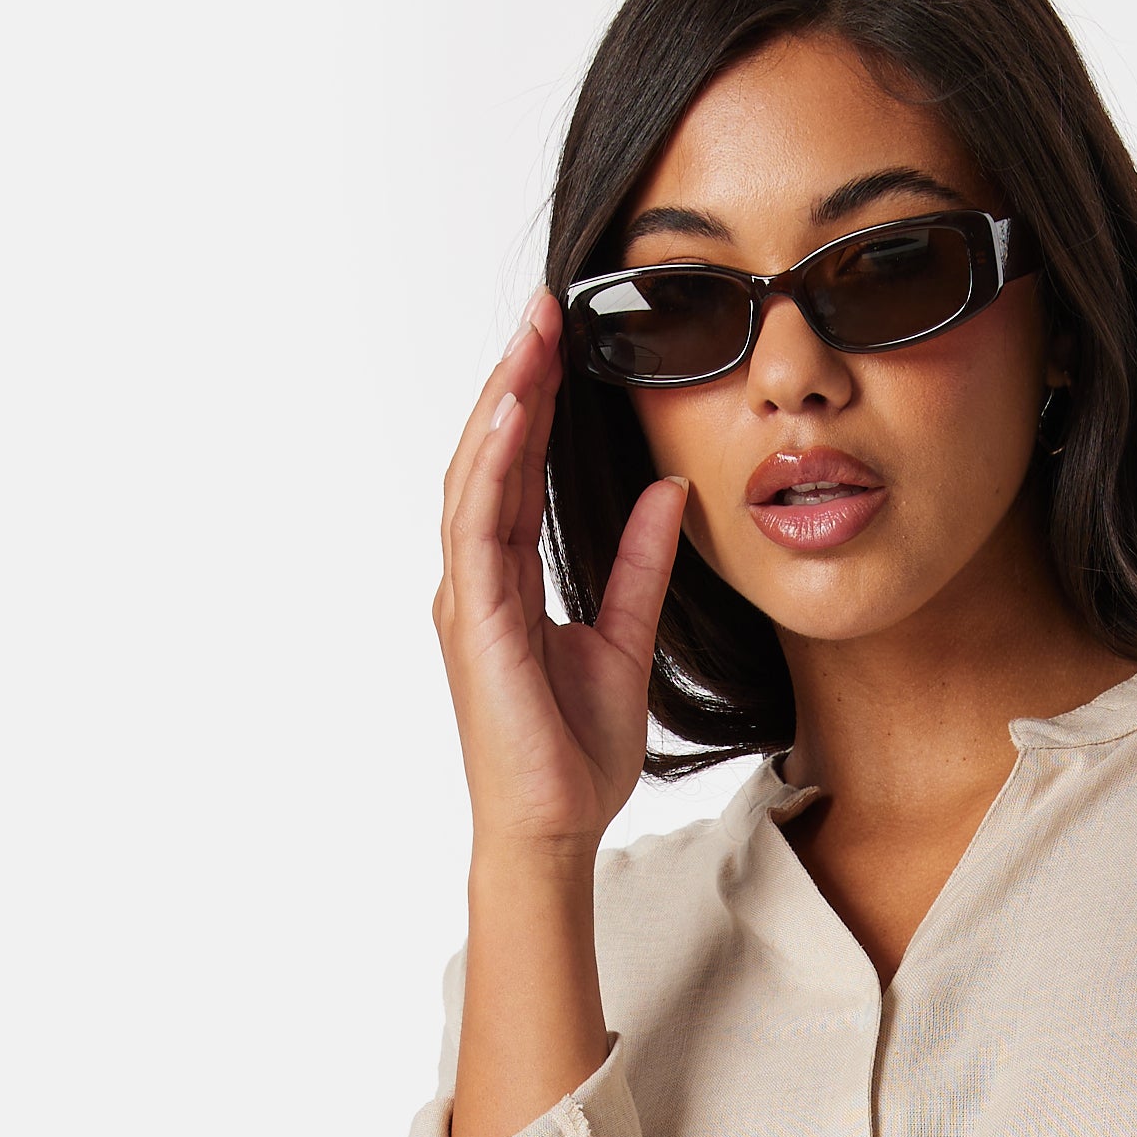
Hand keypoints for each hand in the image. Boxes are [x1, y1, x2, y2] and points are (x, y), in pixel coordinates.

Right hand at [433, 287, 687, 851]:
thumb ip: (640, 566)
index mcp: (508, 582)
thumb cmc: (575, 757)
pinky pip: (477, 529)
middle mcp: (477, 581)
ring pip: (477, 477)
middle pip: (492, 457)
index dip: (538, 403)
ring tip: (530, 337)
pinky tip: (511, 416)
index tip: (562, 338)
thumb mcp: (625, 640)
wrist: (556, 829)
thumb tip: (668, 494)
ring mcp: (468, 600)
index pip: (521, 472)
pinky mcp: (475, 623)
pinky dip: (492, 469)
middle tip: (545, 307)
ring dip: (503, 402)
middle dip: (517, 379)